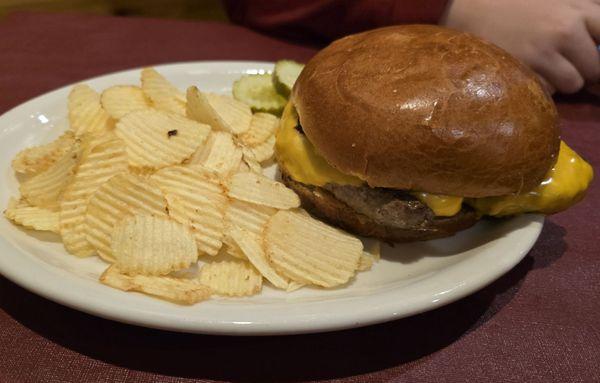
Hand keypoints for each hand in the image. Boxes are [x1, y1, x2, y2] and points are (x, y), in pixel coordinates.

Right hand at [441, 0, 599, 93]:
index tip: (593, 58)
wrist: (469, 9)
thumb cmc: (513, 4)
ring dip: (560, 81)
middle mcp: (565, 32)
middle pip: (595, 70)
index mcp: (577, 11)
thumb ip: (584, 13)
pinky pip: (545, 92)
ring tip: (541, 68)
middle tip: (563, 64)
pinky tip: (524, 72)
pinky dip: (538, 87)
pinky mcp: (522, 74)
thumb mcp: (556, 0)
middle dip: (582, 71)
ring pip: (571, 85)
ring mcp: (543, 56)